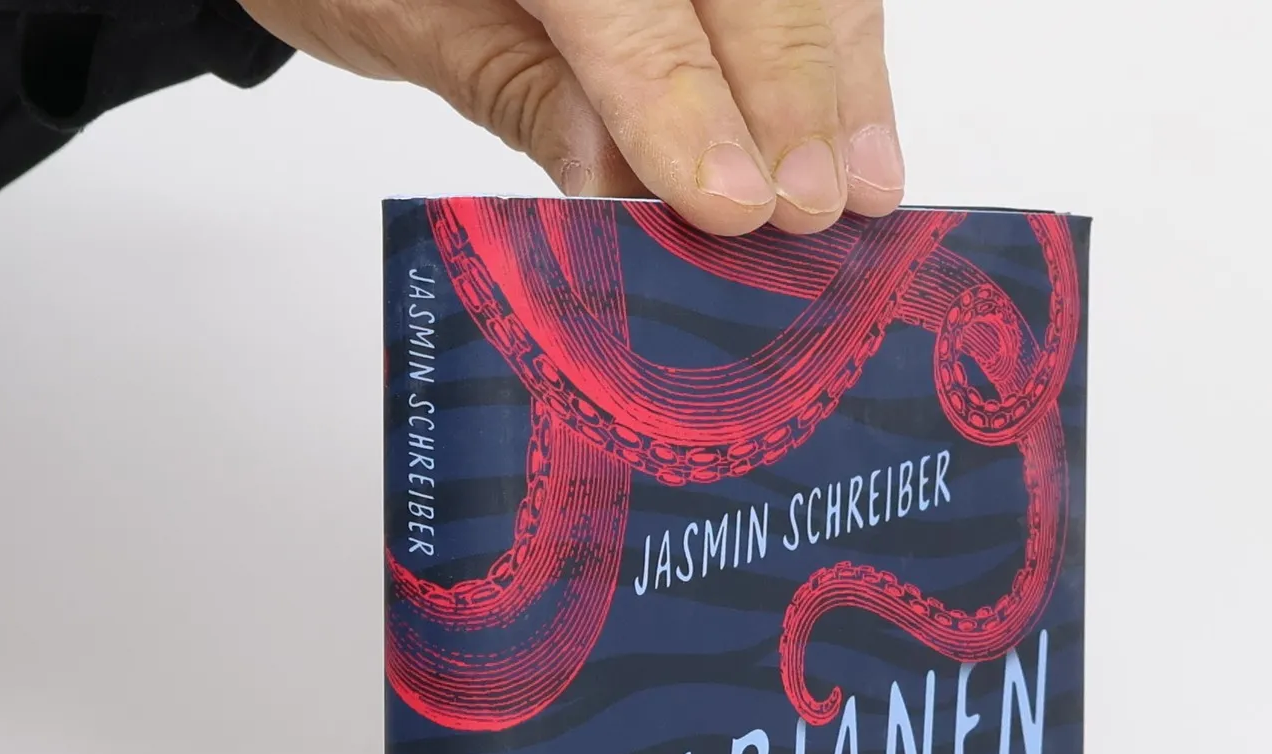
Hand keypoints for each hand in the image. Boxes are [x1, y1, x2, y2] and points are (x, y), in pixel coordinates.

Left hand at [237, 0, 902, 234]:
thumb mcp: (408, 26)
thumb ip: (523, 91)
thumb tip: (630, 191)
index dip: (682, 98)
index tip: (731, 204)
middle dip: (790, 93)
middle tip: (813, 210)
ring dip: (836, 79)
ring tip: (860, 188)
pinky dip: (839, 49)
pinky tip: (863, 138)